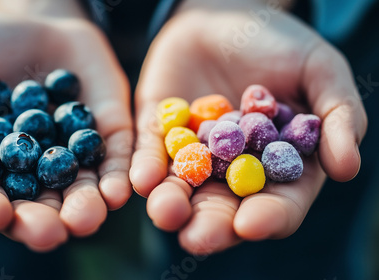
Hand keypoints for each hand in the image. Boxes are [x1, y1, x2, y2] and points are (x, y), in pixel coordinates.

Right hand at [0, 12, 132, 250]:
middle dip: (41, 222)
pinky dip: (117, 175)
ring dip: (85, 208)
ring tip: (88, 217)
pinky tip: (121, 190)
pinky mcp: (105, 136)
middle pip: (33, 208)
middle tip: (50, 233)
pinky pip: (114, 160)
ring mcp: (69, 156)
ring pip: (77, 192)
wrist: (34, 21)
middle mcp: (27, 172)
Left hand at [130, 0, 366, 254]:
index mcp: (277, 166)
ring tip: (165, 213)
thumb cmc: (280, 42)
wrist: (226, 12)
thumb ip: (339, 117)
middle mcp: (232, 169)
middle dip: (211, 225)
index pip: (277, 203)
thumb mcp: (320, 70)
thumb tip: (347, 169)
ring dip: (171, 204)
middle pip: (223, 208)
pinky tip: (140, 180)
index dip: (268, 217)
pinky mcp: (158, 132)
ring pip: (182, 189)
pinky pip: (150, 155)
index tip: (253, 224)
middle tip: (197, 239)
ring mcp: (193, 153)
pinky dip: (145, 168)